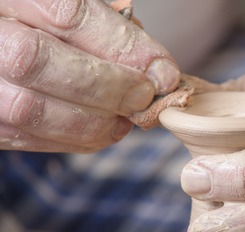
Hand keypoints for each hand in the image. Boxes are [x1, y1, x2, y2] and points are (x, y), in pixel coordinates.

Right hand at [0, 0, 179, 151]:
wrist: (10, 48)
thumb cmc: (51, 27)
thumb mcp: (76, 10)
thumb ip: (108, 28)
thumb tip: (156, 69)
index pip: (65, 12)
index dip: (119, 45)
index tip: (162, 71)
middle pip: (34, 60)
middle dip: (106, 86)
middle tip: (145, 98)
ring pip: (29, 108)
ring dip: (95, 120)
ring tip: (128, 117)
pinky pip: (26, 137)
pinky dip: (78, 139)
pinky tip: (107, 129)